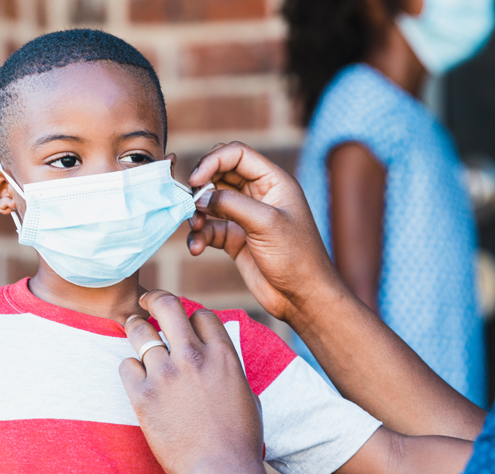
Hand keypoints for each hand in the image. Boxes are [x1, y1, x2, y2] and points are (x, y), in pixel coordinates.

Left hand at [118, 290, 263, 473]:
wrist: (221, 472)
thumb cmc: (240, 440)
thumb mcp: (246, 394)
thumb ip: (228, 369)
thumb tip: (219, 359)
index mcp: (223, 355)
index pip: (201, 314)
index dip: (192, 317)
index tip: (185, 325)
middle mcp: (193, 357)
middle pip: (168, 306)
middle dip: (155, 299)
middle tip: (147, 301)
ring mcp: (166, 374)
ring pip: (140, 331)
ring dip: (135, 327)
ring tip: (132, 327)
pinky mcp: (143, 395)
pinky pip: (125, 365)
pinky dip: (129, 368)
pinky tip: (136, 376)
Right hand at [186, 142, 345, 321]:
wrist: (303, 298)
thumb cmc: (296, 257)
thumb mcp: (266, 223)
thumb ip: (231, 204)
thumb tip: (200, 197)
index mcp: (273, 181)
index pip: (237, 154)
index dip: (213, 160)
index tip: (195, 180)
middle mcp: (259, 195)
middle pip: (220, 174)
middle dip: (201, 186)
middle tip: (191, 202)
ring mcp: (246, 217)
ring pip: (211, 202)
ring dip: (197, 213)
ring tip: (194, 228)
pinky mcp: (236, 239)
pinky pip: (210, 228)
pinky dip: (200, 235)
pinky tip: (196, 248)